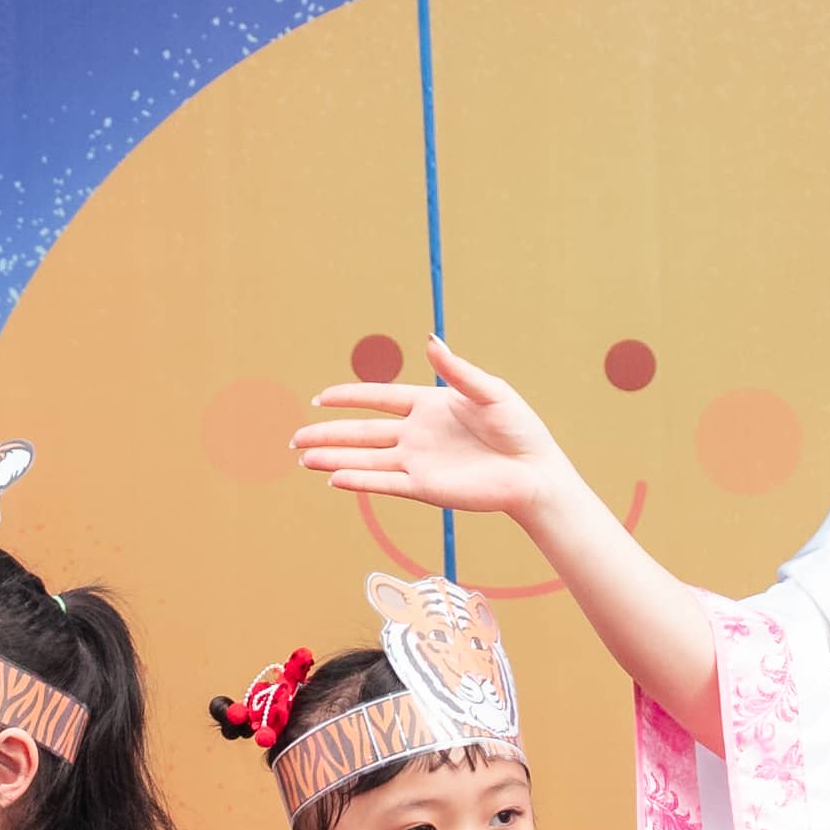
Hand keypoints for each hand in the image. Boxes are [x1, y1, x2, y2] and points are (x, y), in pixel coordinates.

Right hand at [286, 341, 573, 527]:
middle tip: (294, 438)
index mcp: (429, 406)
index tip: (320, 397)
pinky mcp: (425, 488)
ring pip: (365, 459)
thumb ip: (457, 370)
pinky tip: (333, 477)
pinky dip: (359, 480)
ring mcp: (418, 463)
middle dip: (327, 433)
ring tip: (302, 458)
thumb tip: (429, 340)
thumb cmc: (520, 429)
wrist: (534, 472)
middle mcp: (417, 435)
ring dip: (333, 458)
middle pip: (362, 433)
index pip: (379, 400)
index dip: (349, 397)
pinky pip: (384, 483)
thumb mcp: (490, 392)